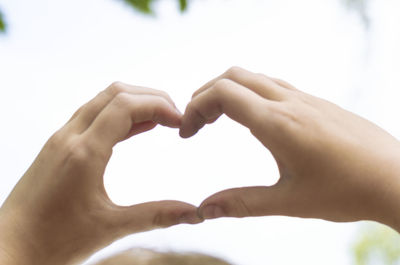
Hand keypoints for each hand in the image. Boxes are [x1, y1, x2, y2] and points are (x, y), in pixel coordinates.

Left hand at [0, 82, 201, 264]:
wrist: (9, 248)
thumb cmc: (53, 241)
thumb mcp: (111, 228)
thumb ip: (156, 216)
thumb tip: (194, 214)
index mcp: (84, 152)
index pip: (126, 105)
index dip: (159, 105)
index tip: (180, 121)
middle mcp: (70, 137)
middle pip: (116, 93)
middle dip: (151, 98)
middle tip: (175, 117)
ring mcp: (61, 139)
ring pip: (102, 101)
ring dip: (134, 103)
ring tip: (161, 120)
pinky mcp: (58, 146)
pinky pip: (92, 116)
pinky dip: (118, 115)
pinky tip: (135, 129)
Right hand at [180, 67, 399, 231]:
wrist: (395, 178)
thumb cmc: (346, 191)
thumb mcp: (288, 201)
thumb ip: (242, 203)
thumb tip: (205, 210)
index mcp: (277, 123)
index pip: (222, 94)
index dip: (195, 107)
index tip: (186, 132)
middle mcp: (289, 103)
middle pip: (233, 76)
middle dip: (205, 94)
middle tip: (196, 123)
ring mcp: (305, 99)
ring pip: (254, 77)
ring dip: (228, 91)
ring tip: (218, 118)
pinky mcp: (316, 103)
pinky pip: (274, 85)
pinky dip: (251, 93)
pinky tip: (254, 119)